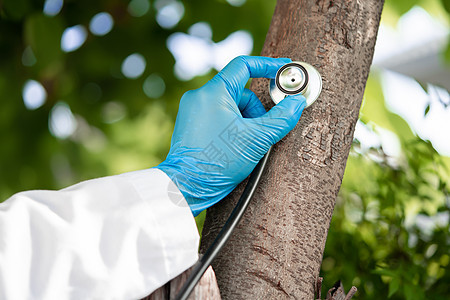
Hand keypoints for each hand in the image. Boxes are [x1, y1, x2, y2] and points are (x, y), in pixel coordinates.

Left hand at [157, 56, 305, 215]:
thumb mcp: (256, 139)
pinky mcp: (192, 125)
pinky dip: (234, 127)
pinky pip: (220, 117)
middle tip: (264, 130)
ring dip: (246, 122)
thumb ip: (280, 118)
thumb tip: (296, 103)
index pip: (244, 66)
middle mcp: (199, 97)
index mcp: (213, 92)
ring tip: (248, 145)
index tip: (283, 69)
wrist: (187, 186)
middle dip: (257, 111)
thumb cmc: (217, 162)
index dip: (267, 66)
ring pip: (231, 107)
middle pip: (240, 92)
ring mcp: (193, 112)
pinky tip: (237, 147)